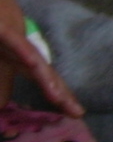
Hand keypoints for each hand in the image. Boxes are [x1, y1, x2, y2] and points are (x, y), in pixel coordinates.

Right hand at [0, 0, 83, 116]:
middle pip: (43, 72)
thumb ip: (1, 78)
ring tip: (59, 99)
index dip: (58, 95)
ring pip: (31, 59)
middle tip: (77, 112)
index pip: (42, 77)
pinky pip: (12, 40)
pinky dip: (21, 51)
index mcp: (17, 55)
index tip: (76, 113)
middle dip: (60, 92)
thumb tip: (3, 104)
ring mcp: (10, 35)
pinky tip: (33, 64)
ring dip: (46, 79)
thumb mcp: (0, 53)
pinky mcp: (0, 27)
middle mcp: (19, 47)